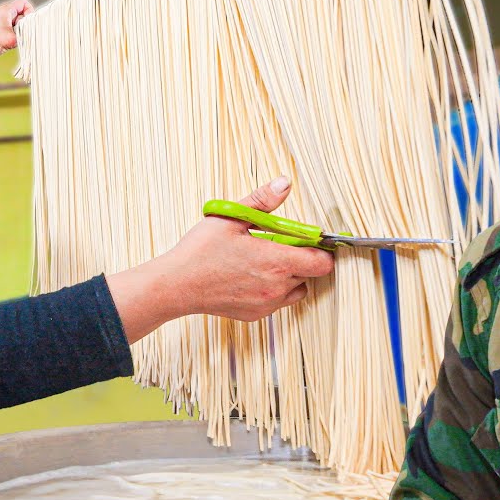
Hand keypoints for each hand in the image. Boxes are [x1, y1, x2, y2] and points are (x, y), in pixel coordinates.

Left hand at [0, 0, 33, 60]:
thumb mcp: (13, 38)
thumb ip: (25, 34)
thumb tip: (33, 33)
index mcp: (6, 10)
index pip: (24, 3)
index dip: (30, 12)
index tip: (28, 23)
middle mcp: (3, 13)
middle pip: (22, 13)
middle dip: (25, 23)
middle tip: (22, 32)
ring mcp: (2, 21)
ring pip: (18, 22)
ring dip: (21, 30)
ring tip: (16, 38)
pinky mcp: (0, 30)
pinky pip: (14, 28)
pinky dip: (16, 34)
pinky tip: (12, 42)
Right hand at [107, 177, 334, 341]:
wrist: (176, 285)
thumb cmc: (200, 251)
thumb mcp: (231, 218)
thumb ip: (263, 201)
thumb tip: (284, 184)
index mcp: (276, 261)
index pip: (323, 262)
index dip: (321, 249)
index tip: (310, 240)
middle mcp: (276, 287)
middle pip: (310, 274)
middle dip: (301, 258)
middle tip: (278, 245)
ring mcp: (266, 304)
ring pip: (296, 290)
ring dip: (290, 276)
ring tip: (265, 262)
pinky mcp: (255, 315)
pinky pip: (277, 303)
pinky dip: (272, 291)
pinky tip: (251, 277)